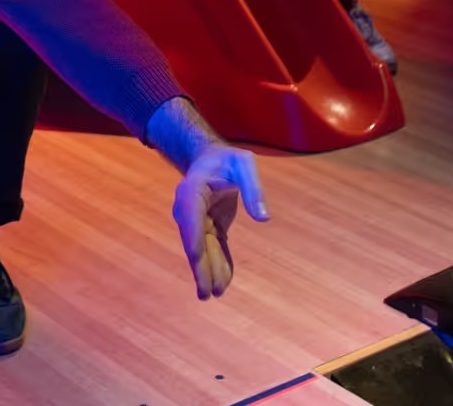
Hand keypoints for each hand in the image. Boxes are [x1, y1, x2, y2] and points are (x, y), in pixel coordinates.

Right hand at [173, 144, 268, 299]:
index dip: (194, 239)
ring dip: (209, 271)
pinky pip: (212, 249)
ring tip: (216, 293)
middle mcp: (188, 209)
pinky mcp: (207, 228)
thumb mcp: (243, 163)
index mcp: (192, 191)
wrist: (211, 160)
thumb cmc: (227, 160)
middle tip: (206, 293)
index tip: (197, 260)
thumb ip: (253, 187)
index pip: (191, 218)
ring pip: (203, 250)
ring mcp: (196, 221)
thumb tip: (264, 218)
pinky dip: (218, 264)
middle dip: (200, 267)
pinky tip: (223, 282)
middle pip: (194, 241)